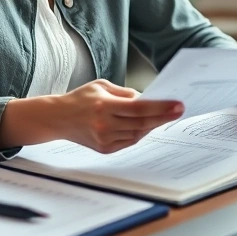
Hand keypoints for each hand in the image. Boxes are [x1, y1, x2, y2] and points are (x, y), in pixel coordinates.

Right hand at [55, 79, 183, 153]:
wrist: (58, 118)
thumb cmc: (80, 99)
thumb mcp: (101, 86)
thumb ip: (125, 93)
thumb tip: (147, 99)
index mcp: (103, 105)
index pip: (139, 108)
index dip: (160, 108)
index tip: (177, 105)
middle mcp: (104, 124)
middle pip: (142, 123)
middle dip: (163, 117)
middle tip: (178, 111)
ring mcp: (104, 139)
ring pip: (137, 134)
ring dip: (151, 125)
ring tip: (160, 116)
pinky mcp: (104, 149)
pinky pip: (129, 141)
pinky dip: (138, 133)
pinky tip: (143, 126)